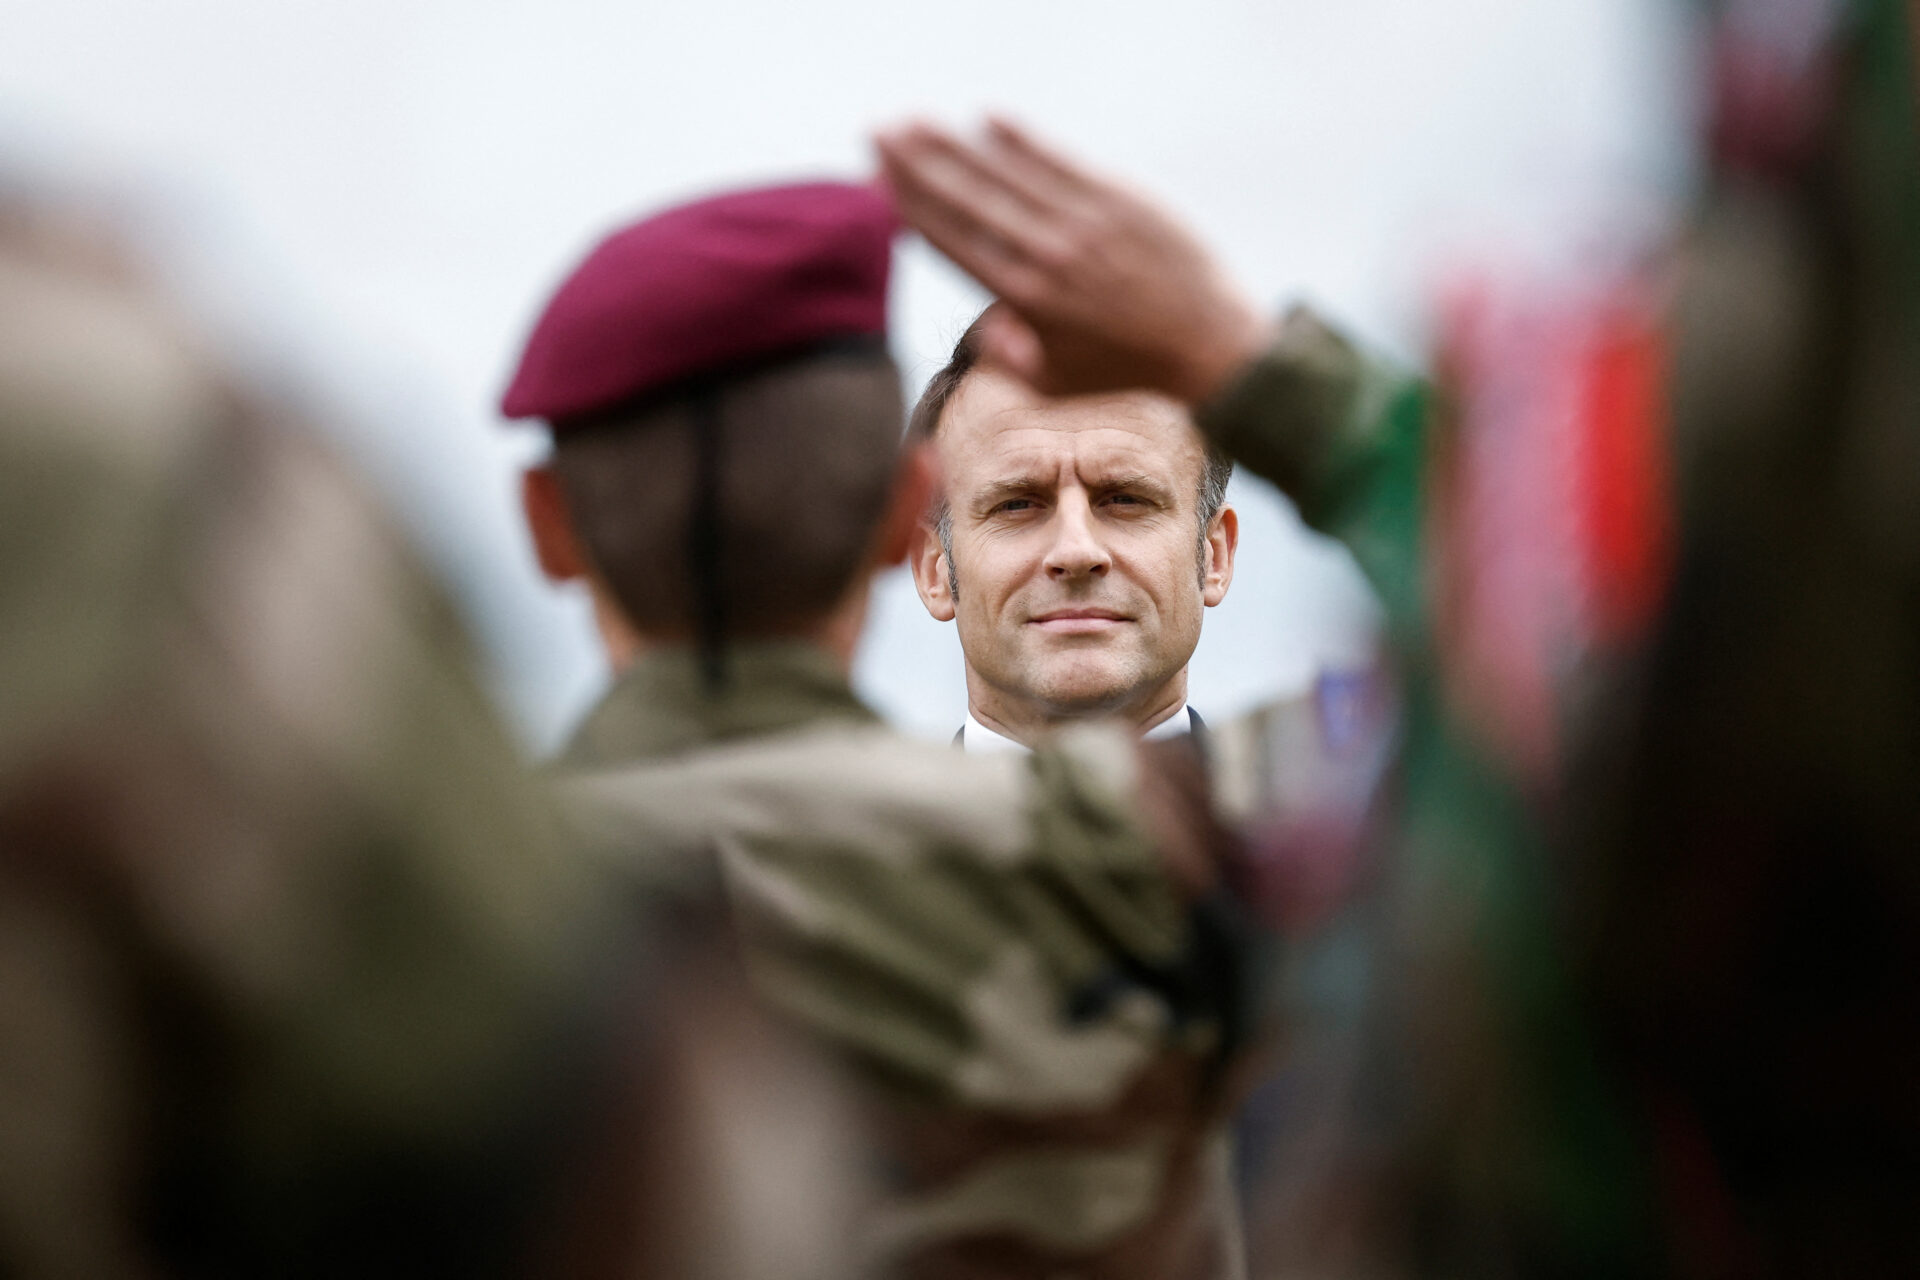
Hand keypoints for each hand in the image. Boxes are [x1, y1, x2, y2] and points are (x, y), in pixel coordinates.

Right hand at [875, 117, 1272, 404]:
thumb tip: (977, 329)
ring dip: (955, 143)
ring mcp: (1082, 223)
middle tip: (877, 131)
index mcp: (1023, 301)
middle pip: (966, 198)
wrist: (1208, 345)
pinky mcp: (1119, 198)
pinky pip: (1059, 159)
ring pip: (1005, 173)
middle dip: (917, 162)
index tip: (879, 179)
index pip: (952, 241)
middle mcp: (1046, 255)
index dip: (910, 206)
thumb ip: (1006, 359)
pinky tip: (988, 116)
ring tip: (916, 120)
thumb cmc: (1125, 369)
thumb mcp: (1054, 382)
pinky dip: (1023, 138)